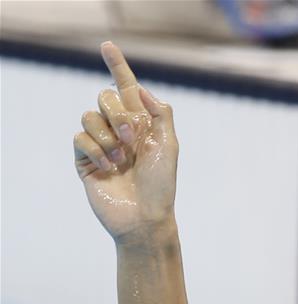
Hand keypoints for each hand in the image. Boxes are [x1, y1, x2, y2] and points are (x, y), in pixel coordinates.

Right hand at [73, 42, 178, 243]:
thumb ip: (161, 115)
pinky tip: (108, 167)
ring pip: (89, 115)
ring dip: (109, 136)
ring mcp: (101, 143)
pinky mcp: (84, 159)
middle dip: (119, 113)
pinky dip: (96, 150)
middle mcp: (120, 130)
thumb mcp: (169, 146)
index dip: (117, 66)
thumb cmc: (162, 186)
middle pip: (106, 96)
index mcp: (142, 124)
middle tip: (133, 138)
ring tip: (121, 160)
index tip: (108, 45)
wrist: (144, 217)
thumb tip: (143, 90)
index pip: (127, 89)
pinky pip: (80, 137)